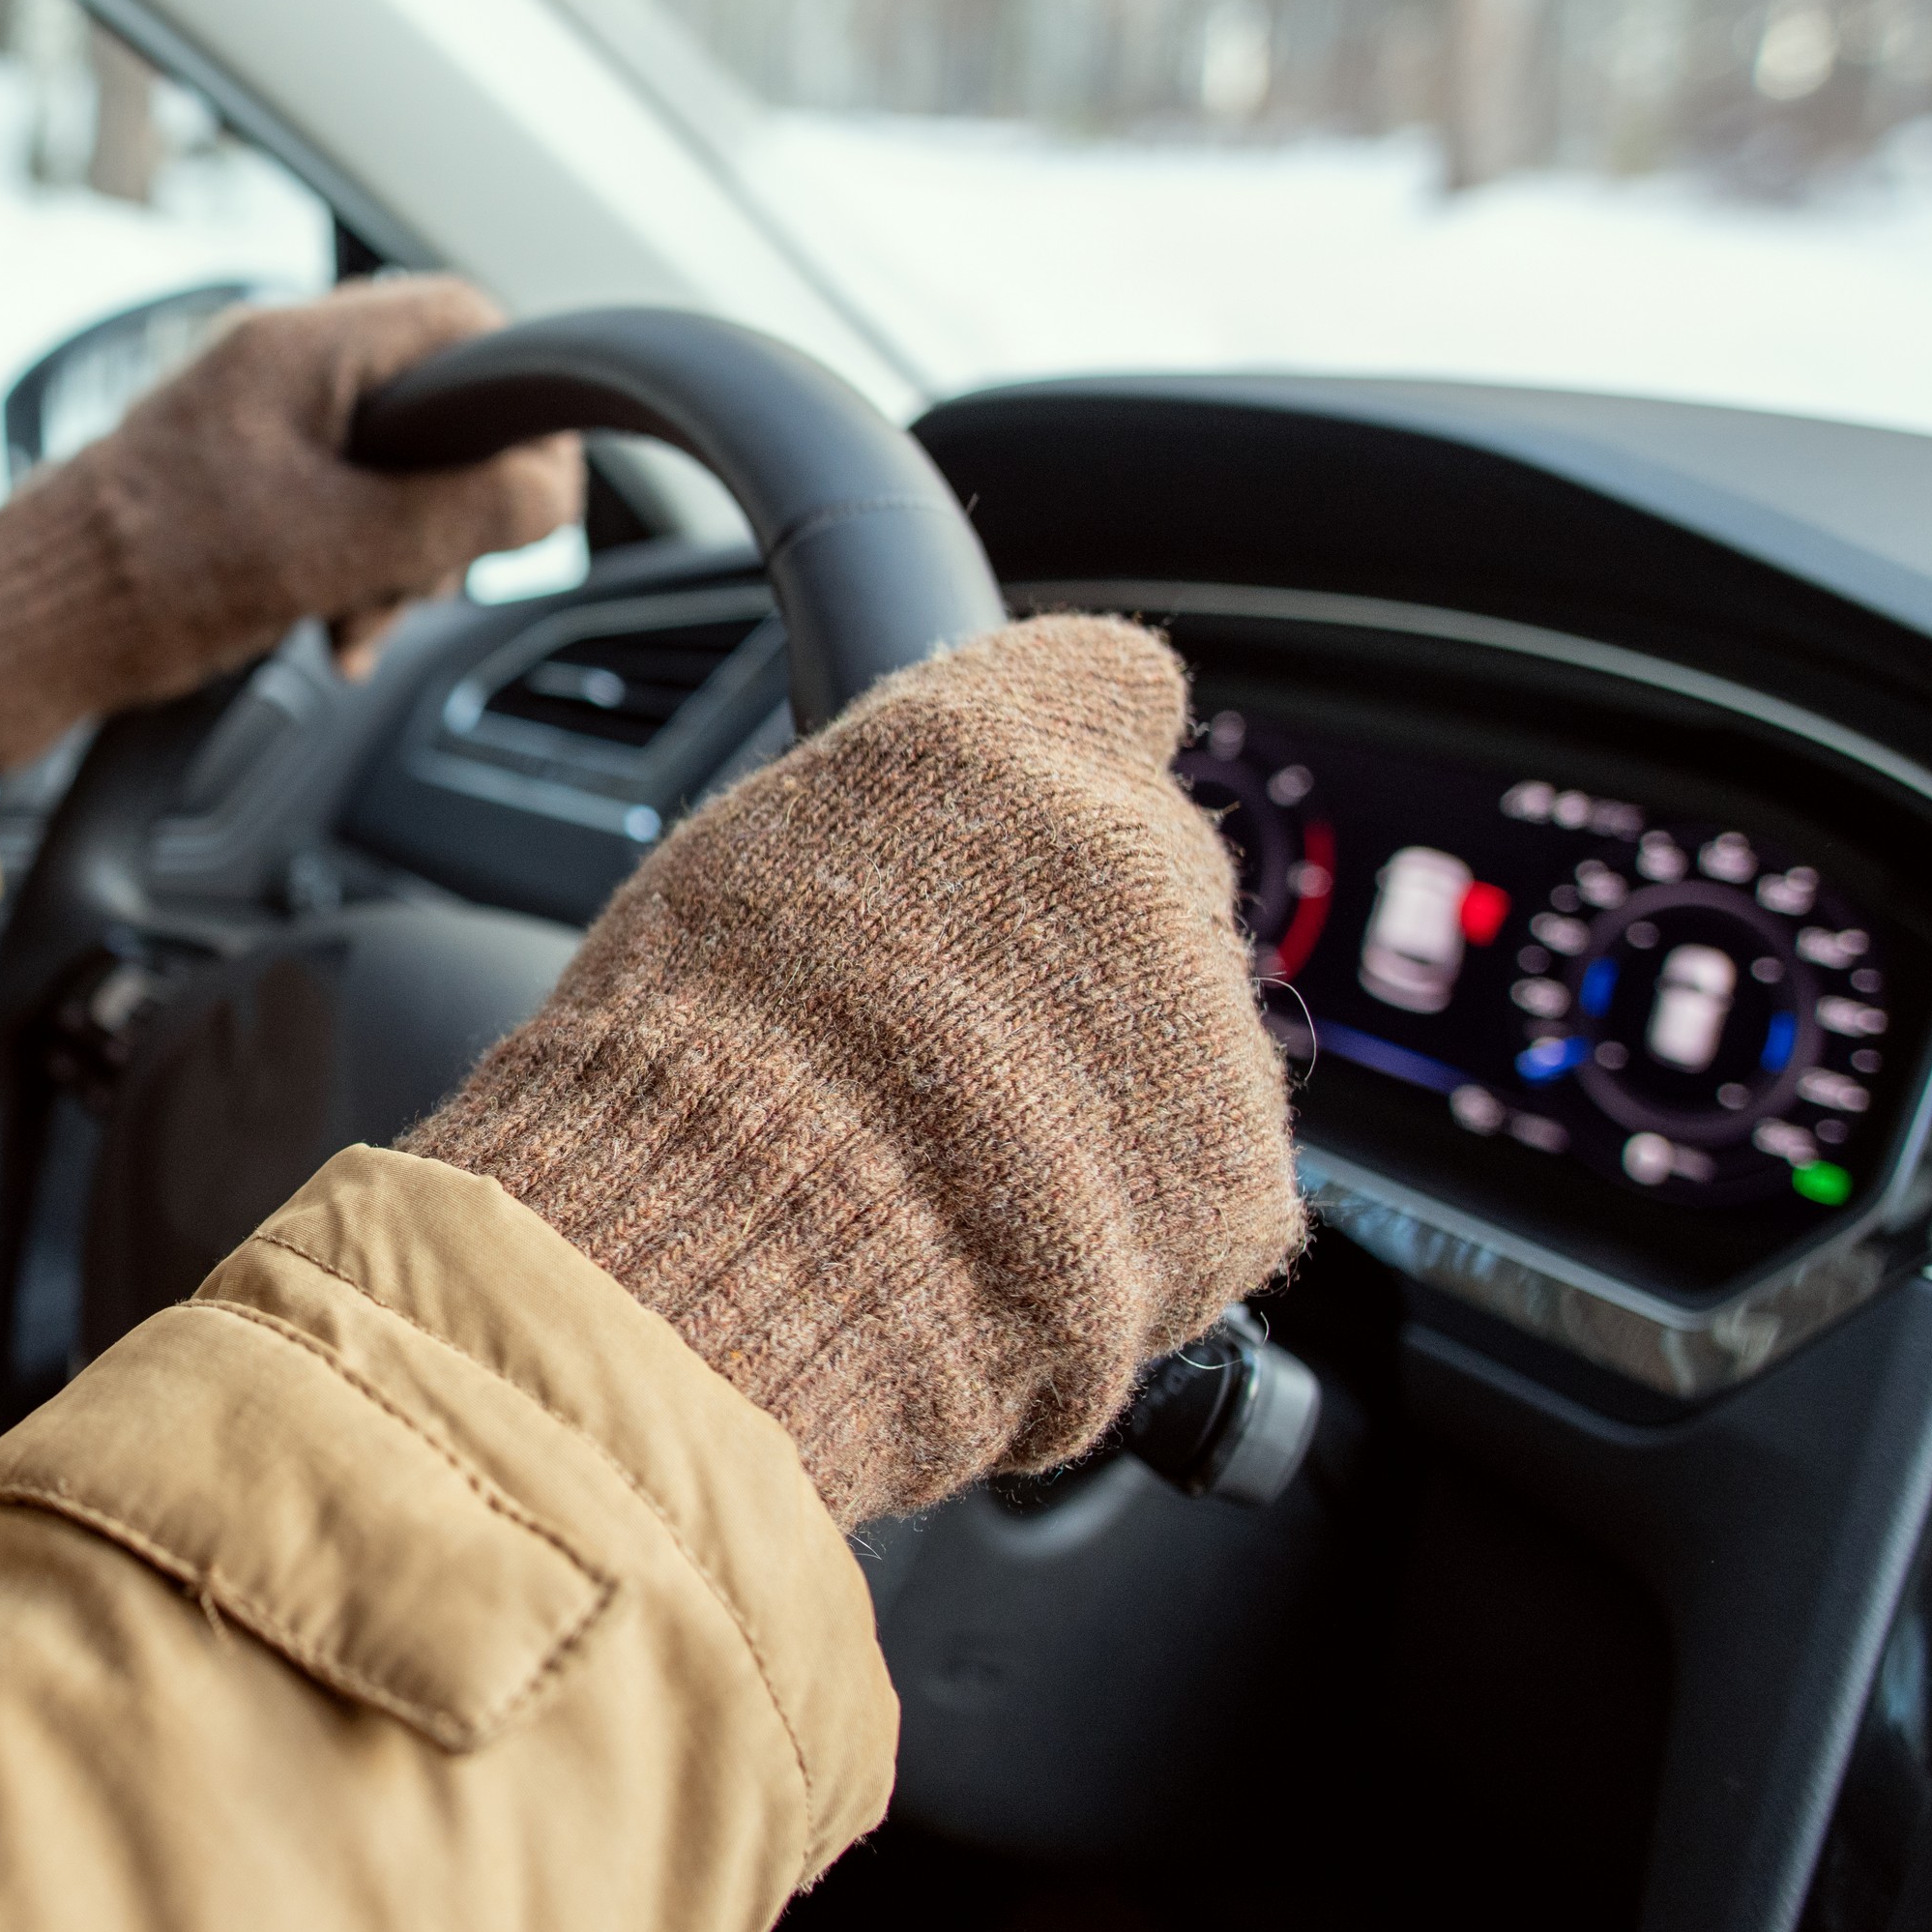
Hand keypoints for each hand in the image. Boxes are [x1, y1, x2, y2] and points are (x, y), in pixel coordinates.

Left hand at [0, 277, 581, 773]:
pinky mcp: (232, 483)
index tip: (526, 489)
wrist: (25, 628)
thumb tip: (555, 493)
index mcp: (302, 347)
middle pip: (432, 411)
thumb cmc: (147, 576)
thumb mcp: (334, 549)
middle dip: (446, 511)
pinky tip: (329, 633)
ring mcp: (251, 423)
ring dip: (396, 557)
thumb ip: (458, 513)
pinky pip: (331, 511)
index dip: (515, 403)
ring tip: (355, 623)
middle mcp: (277, 366)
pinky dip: (347, 572)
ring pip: (385, 473)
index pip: (462, 318)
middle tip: (420, 582)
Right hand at [401, 615, 1304, 1527]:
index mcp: (998, 742)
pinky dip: (1131, 1221)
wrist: (743, 1248)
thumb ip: (879, 822)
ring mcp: (1205, 1017)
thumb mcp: (739, 864)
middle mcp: (1130, 848)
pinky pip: (1200, 1184)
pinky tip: (1009, 1248)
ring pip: (1181, 1037)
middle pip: (1149, 870)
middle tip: (948, 1042)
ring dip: (1102, 1090)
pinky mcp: (1241, 1176)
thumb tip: (910, 846)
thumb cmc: (689, 1060)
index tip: (1026, 821)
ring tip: (952, 1169)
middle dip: (1075, 949)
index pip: (1107, 682)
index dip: (1068, 757)